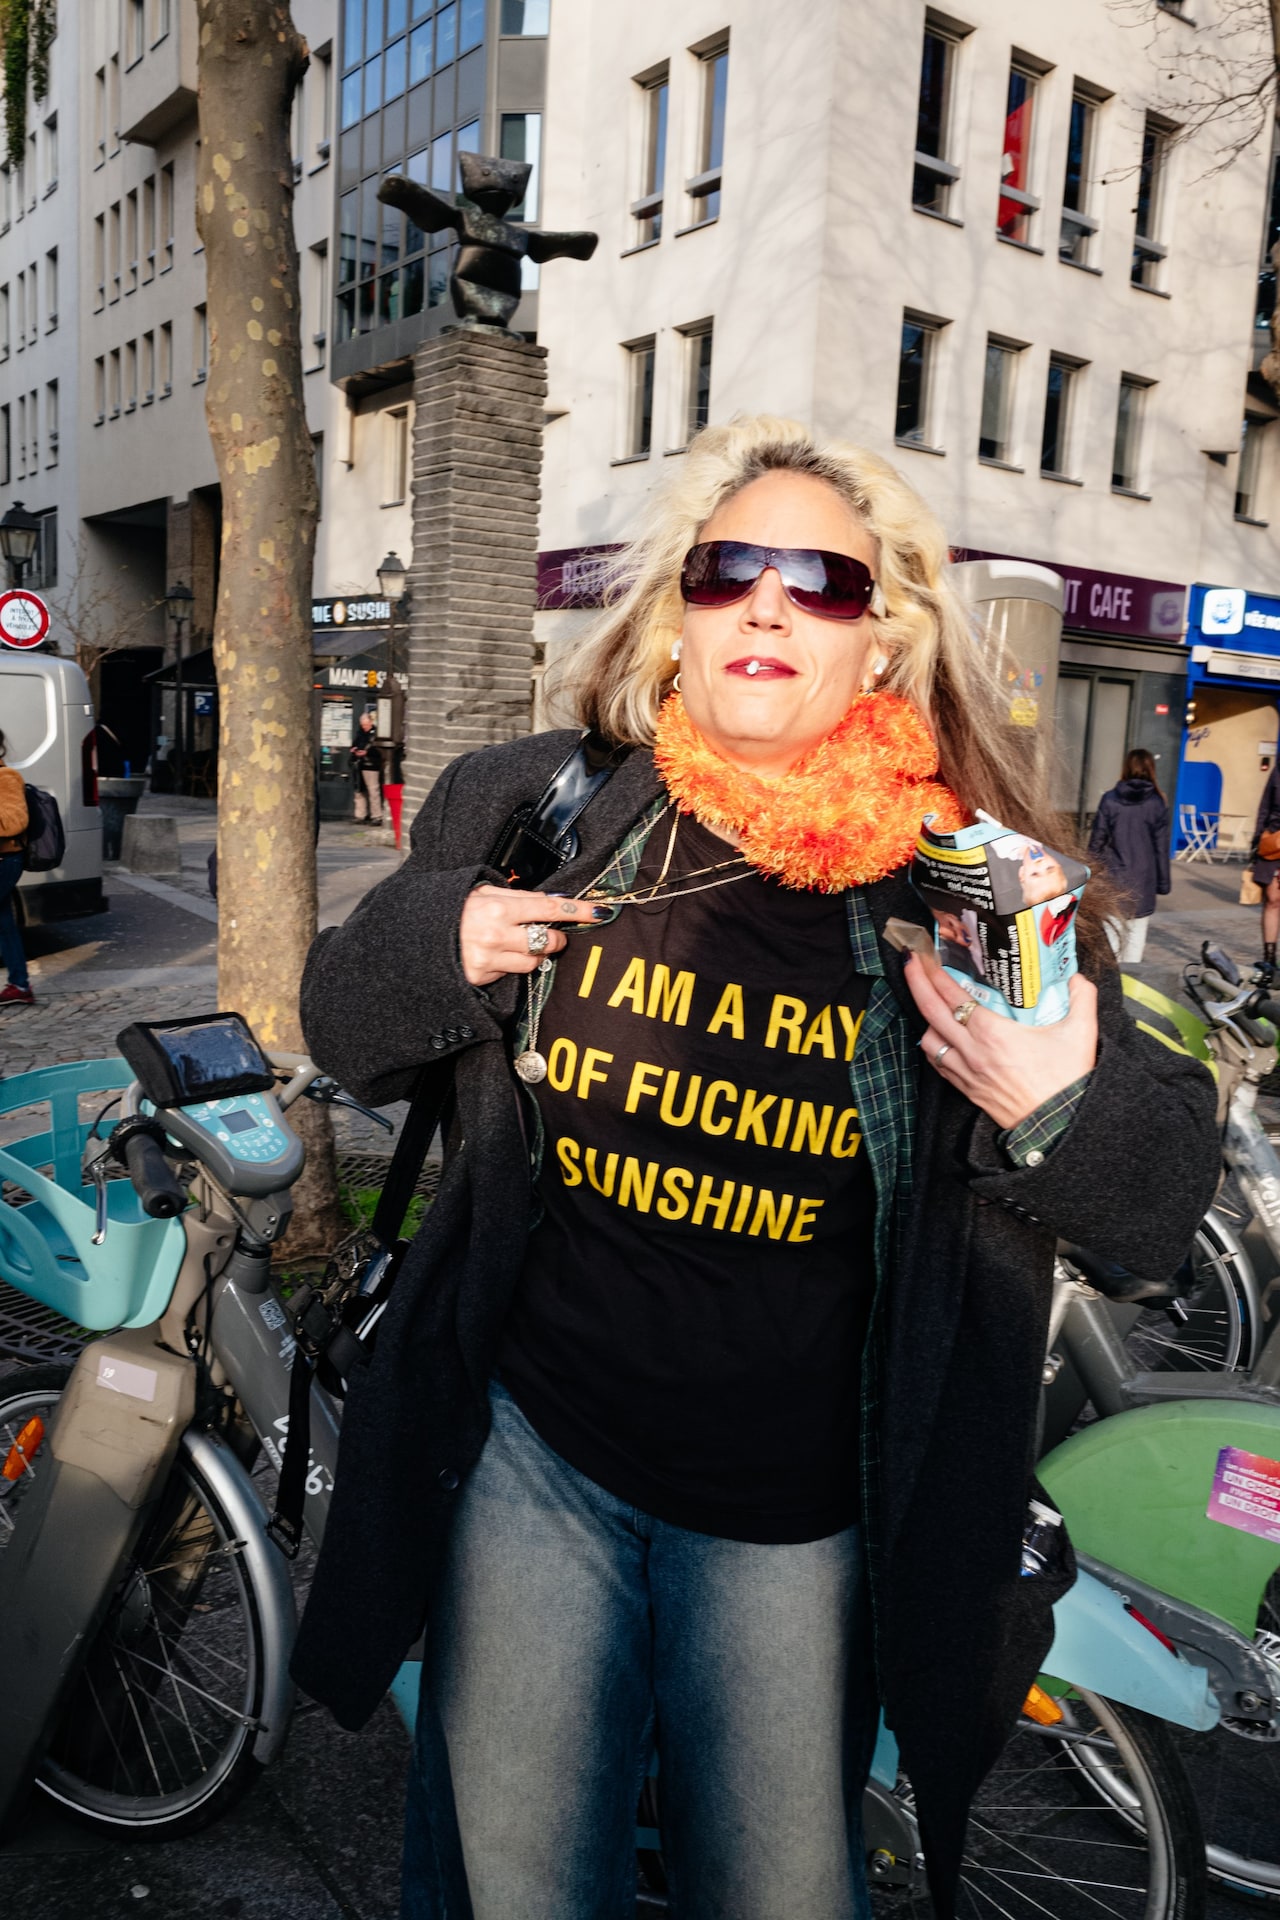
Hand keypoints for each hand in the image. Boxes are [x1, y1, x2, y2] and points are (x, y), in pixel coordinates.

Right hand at [460, 884, 602, 986]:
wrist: (415, 934)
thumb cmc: (451, 909)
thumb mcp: (481, 892)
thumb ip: (517, 896)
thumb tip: (553, 902)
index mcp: (498, 907)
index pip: (550, 909)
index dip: (578, 911)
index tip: (599, 912)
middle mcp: (496, 935)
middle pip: (548, 941)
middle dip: (556, 938)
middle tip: (550, 933)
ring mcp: (489, 960)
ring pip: (533, 962)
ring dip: (534, 953)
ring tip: (518, 943)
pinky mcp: (481, 978)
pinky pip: (510, 973)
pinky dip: (509, 964)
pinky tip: (494, 954)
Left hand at [903, 953, 1097, 1130]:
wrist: (1060, 1126)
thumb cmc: (1067, 1082)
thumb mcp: (1081, 1033)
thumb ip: (1081, 998)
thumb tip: (1077, 978)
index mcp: (993, 1033)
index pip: (952, 996)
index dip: (934, 973)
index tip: (925, 956)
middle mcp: (972, 1051)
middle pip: (930, 1011)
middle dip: (916, 982)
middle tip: (910, 962)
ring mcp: (966, 1072)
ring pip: (928, 1039)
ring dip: (925, 1017)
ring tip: (928, 1001)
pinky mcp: (967, 1089)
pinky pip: (937, 1063)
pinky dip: (933, 1045)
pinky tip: (939, 1037)